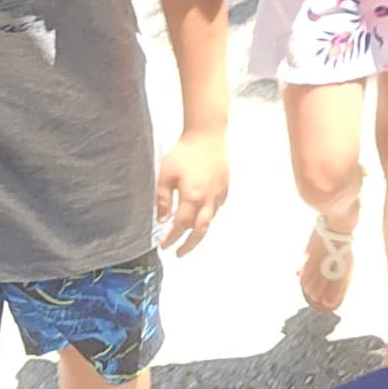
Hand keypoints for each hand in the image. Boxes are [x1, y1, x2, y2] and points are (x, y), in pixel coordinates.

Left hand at [156, 128, 228, 255]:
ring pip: (210, 220)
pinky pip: (217, 208)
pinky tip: (201, 215)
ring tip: (188, 238)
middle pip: (200, 231)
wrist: (207, 135)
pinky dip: (208, 217)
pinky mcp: (225, 187)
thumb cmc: (184, 153)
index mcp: (192, 197)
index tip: (163, 246)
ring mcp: (219, 194)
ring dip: (198, 232)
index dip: (171, 238)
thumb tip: (162, 219)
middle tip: (179, 253)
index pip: (180, 226)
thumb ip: (163, 199)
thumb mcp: (165, 175)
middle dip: (189, 245)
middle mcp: (208, 199)